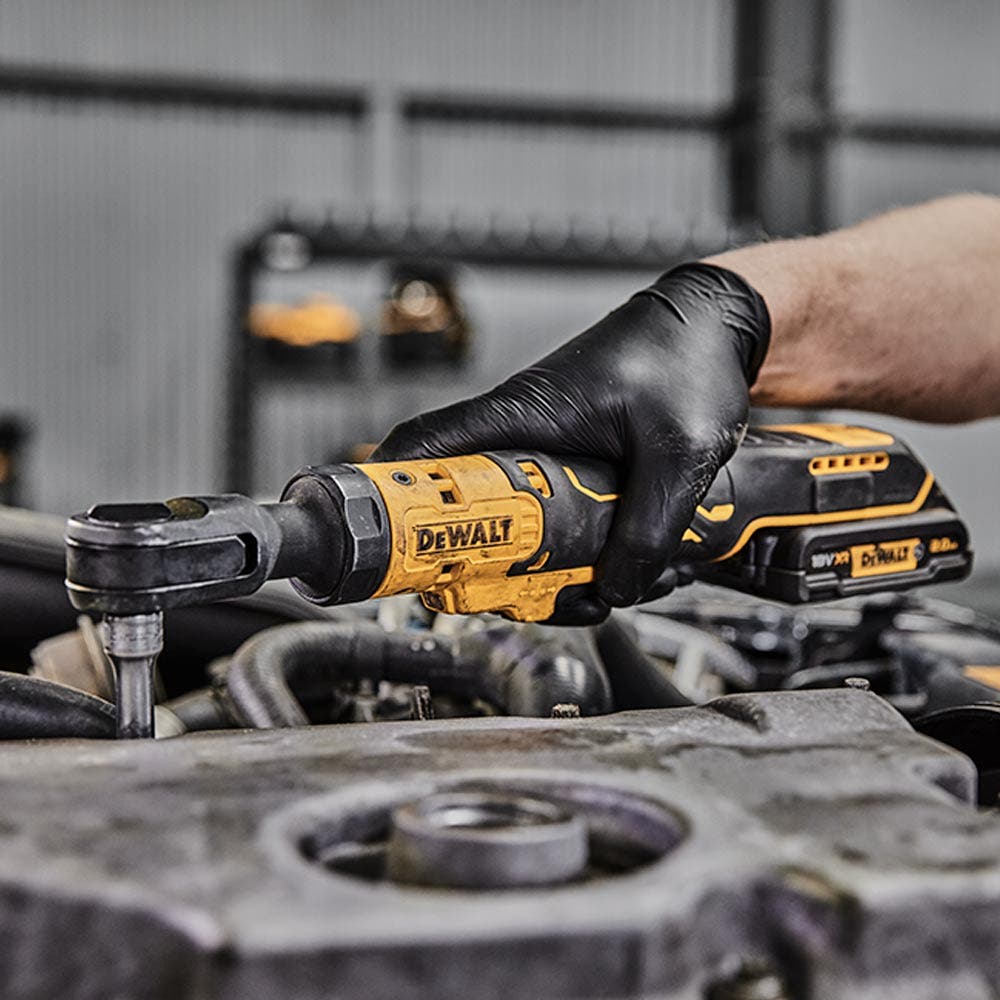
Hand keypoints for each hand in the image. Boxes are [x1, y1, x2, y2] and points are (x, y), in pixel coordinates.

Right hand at [373, 262, 769, 619]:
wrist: (716, 329)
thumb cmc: (687, 360)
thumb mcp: (679, 452)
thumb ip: (650, 528)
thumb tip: (615, 589)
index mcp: (521, 415)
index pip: (426, 446)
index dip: (395, 492)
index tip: (394, 543)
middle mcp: (521, 435)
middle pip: (471, 510)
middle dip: (493, 565)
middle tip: (526, 597)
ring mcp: (545, 453)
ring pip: (521, 527)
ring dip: (551, 568)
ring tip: (601, 587)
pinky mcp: (572, 467)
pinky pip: (558, 522)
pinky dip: (582, 553)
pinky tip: (621, 568)